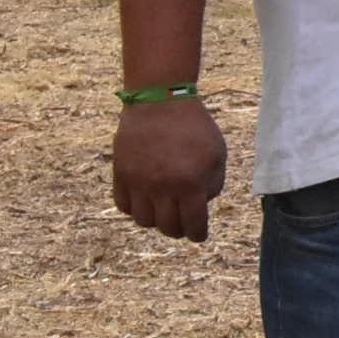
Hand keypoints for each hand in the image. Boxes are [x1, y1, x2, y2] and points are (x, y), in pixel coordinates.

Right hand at [112, 98, 228, 242]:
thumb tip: (202, 205)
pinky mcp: (120, 175)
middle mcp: (162, 188)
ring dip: (156, 220)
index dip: (198, 234)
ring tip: (163, 209)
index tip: (198, 236)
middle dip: (178, 229)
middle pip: (168, 227)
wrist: (160, 101)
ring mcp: (138, 183)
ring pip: (144, 221)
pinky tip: (145, 200)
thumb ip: (214, 183)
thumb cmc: (194, 126)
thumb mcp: (218, 153)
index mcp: (190, 184)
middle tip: (182, 223)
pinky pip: (124, 206)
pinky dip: (135, 208)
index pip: (193, 224)